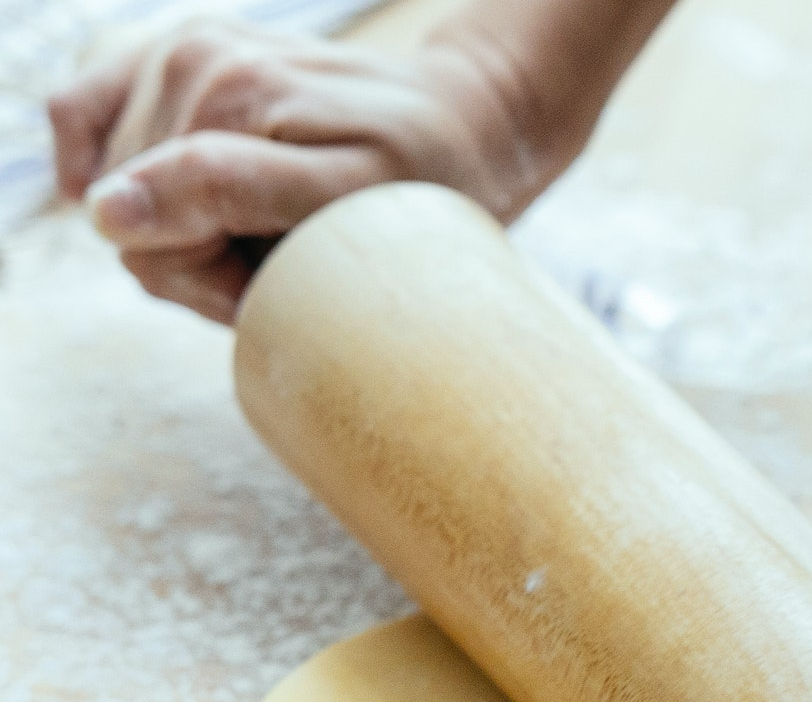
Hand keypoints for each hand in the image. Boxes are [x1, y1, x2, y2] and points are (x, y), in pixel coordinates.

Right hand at [47, 17, 543, 322]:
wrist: (468, 126)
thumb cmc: (424, 183)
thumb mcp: (344, 201)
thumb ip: (226, 194)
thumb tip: (104, 209)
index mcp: (220, 101)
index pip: (145, 243)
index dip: (213, 284)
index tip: (285, 274)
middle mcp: (189, 63)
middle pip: (129, 217)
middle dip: (203, 254)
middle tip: (285, 250)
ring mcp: (184, 54)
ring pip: (122, 189)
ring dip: (193, 224)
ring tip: (271, 219)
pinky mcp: (187, 61)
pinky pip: (91, 115)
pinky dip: (129, 172)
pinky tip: (182, 195)